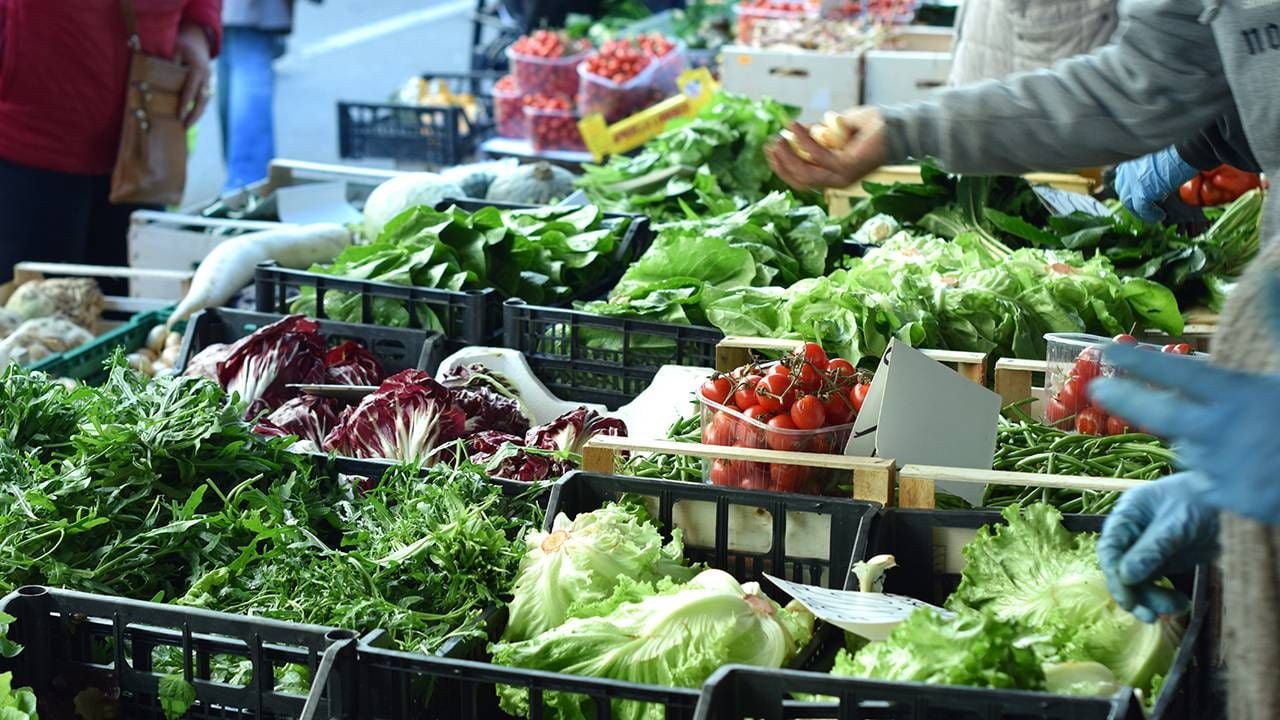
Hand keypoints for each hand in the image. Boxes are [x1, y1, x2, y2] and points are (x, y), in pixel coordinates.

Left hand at [174, 22, 212, 127]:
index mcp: (198, 69)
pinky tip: (192, 116)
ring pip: (206, 101)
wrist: (198, 39)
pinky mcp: (208, 83)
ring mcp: (209, 80)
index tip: (179, 116)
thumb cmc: (183, 44)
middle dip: (194, 115)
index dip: (184, 105)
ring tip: (188, 125)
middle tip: (185, 127)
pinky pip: (205, 98)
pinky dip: (199, 108)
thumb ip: (171, 65)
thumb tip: (161, 82)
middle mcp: (206, 77)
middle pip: (202, 100)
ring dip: (198, 114)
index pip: (191, 91)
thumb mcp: (175, 50)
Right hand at [765, 108, 886, 191]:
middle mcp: (837, 181)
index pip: (801, 179)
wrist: (897, 126)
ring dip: (788, 155)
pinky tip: (794, 126)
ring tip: (779, 137)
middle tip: (771, 144)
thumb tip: (797, 133)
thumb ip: (818, 135)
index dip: (783, 167)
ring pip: (805, 172)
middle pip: (799, 180)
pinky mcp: (847, 166)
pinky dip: (803, 140)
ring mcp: (842, 176)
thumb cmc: (871, 127)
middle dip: (781, 163)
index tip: (771, 150)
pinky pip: (818, 155)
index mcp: (834, 176)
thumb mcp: (837, 131)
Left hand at [1090, 277, 1279, 524]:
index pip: (1177, 374)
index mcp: (1240, 397)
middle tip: (1097, 388)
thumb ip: (1279, 324)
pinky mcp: (1230, 501)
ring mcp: (1223, 470)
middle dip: (1123, 398)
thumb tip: (1270, 279)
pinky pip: (1205, 479)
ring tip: (1234, 434)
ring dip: (1194, 437)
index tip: (1108, 351)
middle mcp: (1222, 433)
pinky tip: (1242, 462)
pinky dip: (1213, 468)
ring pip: (1186, 447)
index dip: (1140, 362)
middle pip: (1156, 415)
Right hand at [1098, 471, 1218, 622]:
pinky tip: (1181, 603)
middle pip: (1120, 568)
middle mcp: (1131, 533)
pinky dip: (1163, 598)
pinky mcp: (1161, 562)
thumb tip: (1126, 577)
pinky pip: (1153, 585)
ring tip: (1177, 607)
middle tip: (1149, 616)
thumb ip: (1153, 549)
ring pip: (1135, 581)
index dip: (1115, 575)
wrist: (1231, 504)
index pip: (1110, 547)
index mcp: (1127, 515)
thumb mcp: (1178, 524)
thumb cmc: (1202, 503)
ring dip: (1151, 599)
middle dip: (1134, 593)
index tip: (1128, 600)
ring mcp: (1145, 549)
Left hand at [1113, 145, 1197, 222]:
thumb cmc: (1180, 148)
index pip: (1123, 176)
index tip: (1139, 193)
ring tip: (1151, 214)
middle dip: (1131, 199)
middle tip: (1143, 207)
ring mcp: (1132, 180)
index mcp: (1130, 157)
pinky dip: (1149, 215)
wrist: (1186, 150)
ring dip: (1139, 210)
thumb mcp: (1158, 156)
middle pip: (1122, 189)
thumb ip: (1150, 167)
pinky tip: (1158, 216)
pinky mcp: (1141, 191)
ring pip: (1128, 201)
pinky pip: (1140, 209)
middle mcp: (1127, 168)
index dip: (1130, 186)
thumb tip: (1156, 180)